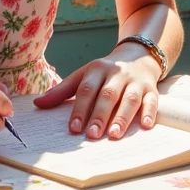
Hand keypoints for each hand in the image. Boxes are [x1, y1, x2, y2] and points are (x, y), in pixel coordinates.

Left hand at [33, 51, 160, 138]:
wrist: (138, 54)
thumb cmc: (105, 72)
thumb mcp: (84, 75)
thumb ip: (62, 91)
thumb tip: (38, 104)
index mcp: (97, 69)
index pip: (86, 89)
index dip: (80, 108)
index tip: (74, 128)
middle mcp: (117, 74)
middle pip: (108, 95)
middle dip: (100, 115)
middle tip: (92, 135)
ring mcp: (135, 81)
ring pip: (130, 98)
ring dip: (122, 117)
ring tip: (114, 135)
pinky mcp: (151, 88)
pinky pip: (152, 100)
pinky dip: (150, 112)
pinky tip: (146, 126)